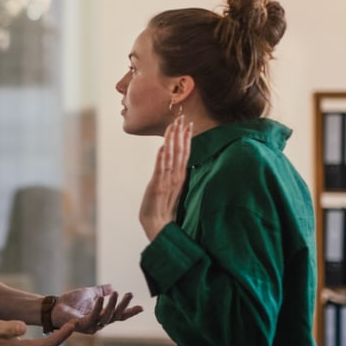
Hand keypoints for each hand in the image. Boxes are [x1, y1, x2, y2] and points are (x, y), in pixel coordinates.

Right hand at [0, 319, 76, 345]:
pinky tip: (50, 338)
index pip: (48, 344)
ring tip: (65, 330)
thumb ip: (11, 327)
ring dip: (56, 341)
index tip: (73, 325)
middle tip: (73, 325)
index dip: (62, 335)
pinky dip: (46, 344)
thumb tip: (23, 326)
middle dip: (63, 337)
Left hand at [53, 284, 143, 333]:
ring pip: (107, 317)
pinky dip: (98, 307)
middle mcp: (98, 323)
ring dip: (112, 305)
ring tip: (117, 293)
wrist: (54, 307)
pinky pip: (93, 316)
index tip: (142, 307)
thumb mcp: (89, 293)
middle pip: (115, 316)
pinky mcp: (82, 325)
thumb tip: (112, 286)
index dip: (129, 311)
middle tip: (129, 294)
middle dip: (124, 305)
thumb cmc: (70, 302)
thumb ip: (101, 291)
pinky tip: (102, 298)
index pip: (118, 315)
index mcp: (101, 315)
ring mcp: (91, 325)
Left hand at [139, 115, 191, 240]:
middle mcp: (176, 177)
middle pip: (180, 152)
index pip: (185, 154)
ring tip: (174, 126)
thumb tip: (178, 163)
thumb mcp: (172, 190)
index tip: (187, 124)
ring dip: (172, 141)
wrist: (158, 227)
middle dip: (181, 134)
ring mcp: (167, 182)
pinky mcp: (157, 187)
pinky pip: (160, 169)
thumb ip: (175, 177)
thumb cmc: (164, 210)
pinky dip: (161, 158)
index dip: (186, 139)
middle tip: (182, 118)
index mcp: (180, 177)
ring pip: (172, 157)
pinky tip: (162, 147)